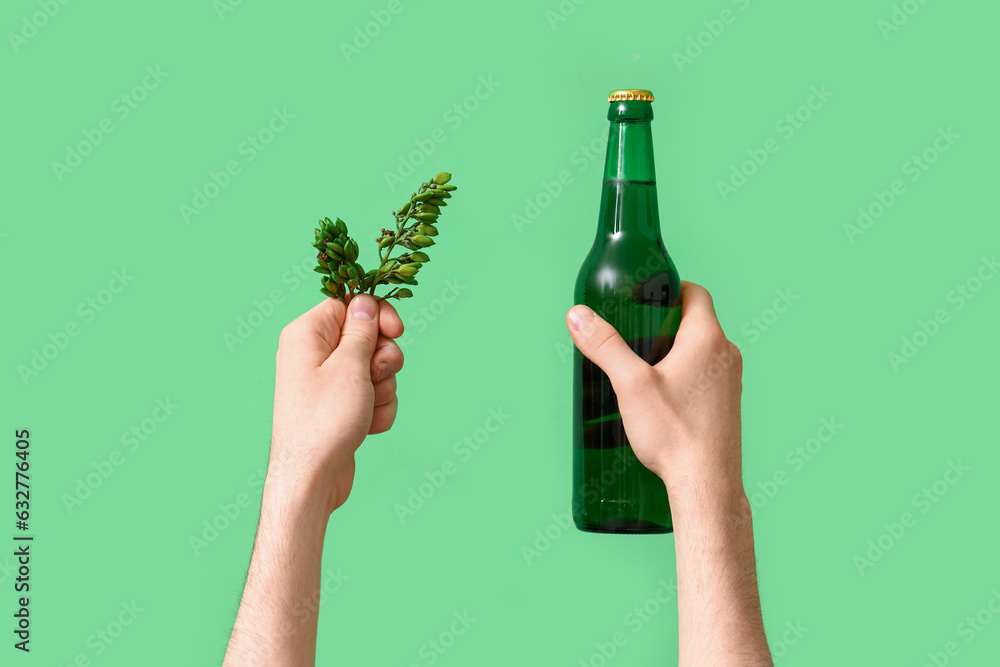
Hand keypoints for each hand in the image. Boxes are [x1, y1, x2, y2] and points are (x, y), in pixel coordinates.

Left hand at [269, 294, 404, 514]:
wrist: (312, 477)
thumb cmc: (325, 419)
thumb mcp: (350, 366)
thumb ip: (362, 330)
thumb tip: (365, 302)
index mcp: (307, 335)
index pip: (350, 306)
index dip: (377, 317)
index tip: (397, 331)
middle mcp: (313, 355)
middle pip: (367, 338)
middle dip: (383, 360)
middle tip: (377, 376)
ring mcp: (327, 383)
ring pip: (375, 370)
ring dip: (383, 389)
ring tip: (368, 409)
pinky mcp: (339, 407)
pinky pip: (371, 396)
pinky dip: (377, 410)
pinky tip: (367, 427)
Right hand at [566, 281, 743, 500]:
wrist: (706, 486)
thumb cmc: (674, 434)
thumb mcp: (630, 385)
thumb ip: (604, 346)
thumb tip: (578, 315)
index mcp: (708, 339)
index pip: (694, 293)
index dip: (669, 289)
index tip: (642, 299)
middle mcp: (726, 356)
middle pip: (695, 322)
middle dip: (662, 323)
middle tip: (630, 334)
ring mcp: (730, 383)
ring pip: (700, 351)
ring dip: (673, 352)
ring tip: (639, 369)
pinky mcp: (727, 407)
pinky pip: (705, 377)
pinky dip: (684, 376)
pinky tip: (659, 400)